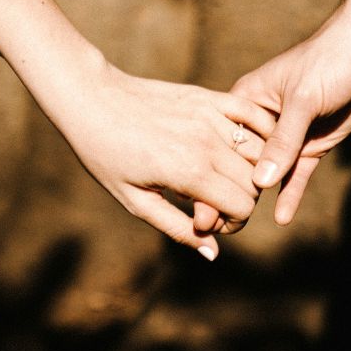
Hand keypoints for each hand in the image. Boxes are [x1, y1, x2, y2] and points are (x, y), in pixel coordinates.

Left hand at [45, 61, 275, 257]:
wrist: (90, 99)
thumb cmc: (105, 155)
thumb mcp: (136, 201)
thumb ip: (177, 228)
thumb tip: (213, 253)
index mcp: (190, 172)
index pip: (243, 207)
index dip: (232, 223)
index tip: (207, 222)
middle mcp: (207, 142)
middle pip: (255, 183)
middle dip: (241, 201)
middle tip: (210, 203)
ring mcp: (210, 116)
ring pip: (260, 151)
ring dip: (251, 170)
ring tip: (224, 177)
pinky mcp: (207, 96)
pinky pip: (253, 114)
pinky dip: (261, 132)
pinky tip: (244, 146)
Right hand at [217, 8, 350, 226]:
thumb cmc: (331, 58)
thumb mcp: (304, 99)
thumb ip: (283, 141)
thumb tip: (260, 182)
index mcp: (248, 100)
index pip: (222, 143)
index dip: (209, 174)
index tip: (196, 206)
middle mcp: (262, 121)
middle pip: (240, 163)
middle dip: (227, 193)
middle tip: (210, 229)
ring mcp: (288, 135)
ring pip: (267, 173)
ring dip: (254, 199)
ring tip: (234, 230)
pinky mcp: (311, 144)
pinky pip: (296, 175)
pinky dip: (289, 195)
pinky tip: (281, 219)